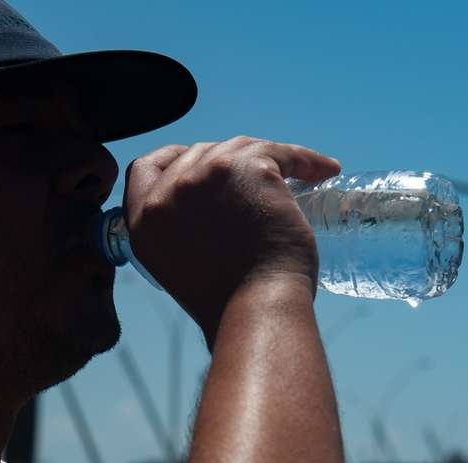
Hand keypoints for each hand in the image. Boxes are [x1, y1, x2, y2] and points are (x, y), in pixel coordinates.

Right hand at [122, 137, 340, 344]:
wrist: (256, 308)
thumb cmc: (227, 301)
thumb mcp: (176, 265)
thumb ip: (177, 230)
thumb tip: (205, 208)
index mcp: (144, 219)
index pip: (145, 167)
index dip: (173, 161)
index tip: (201, 169)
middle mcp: (167, 193)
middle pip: (198, 152)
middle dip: (228, 162)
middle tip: (257, 181)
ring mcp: (205, 176)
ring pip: (240, 148)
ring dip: (269, 159)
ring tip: (298, 175)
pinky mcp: (247, 168)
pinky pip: (281, 152)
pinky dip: (306, 160)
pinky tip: (324, 170)